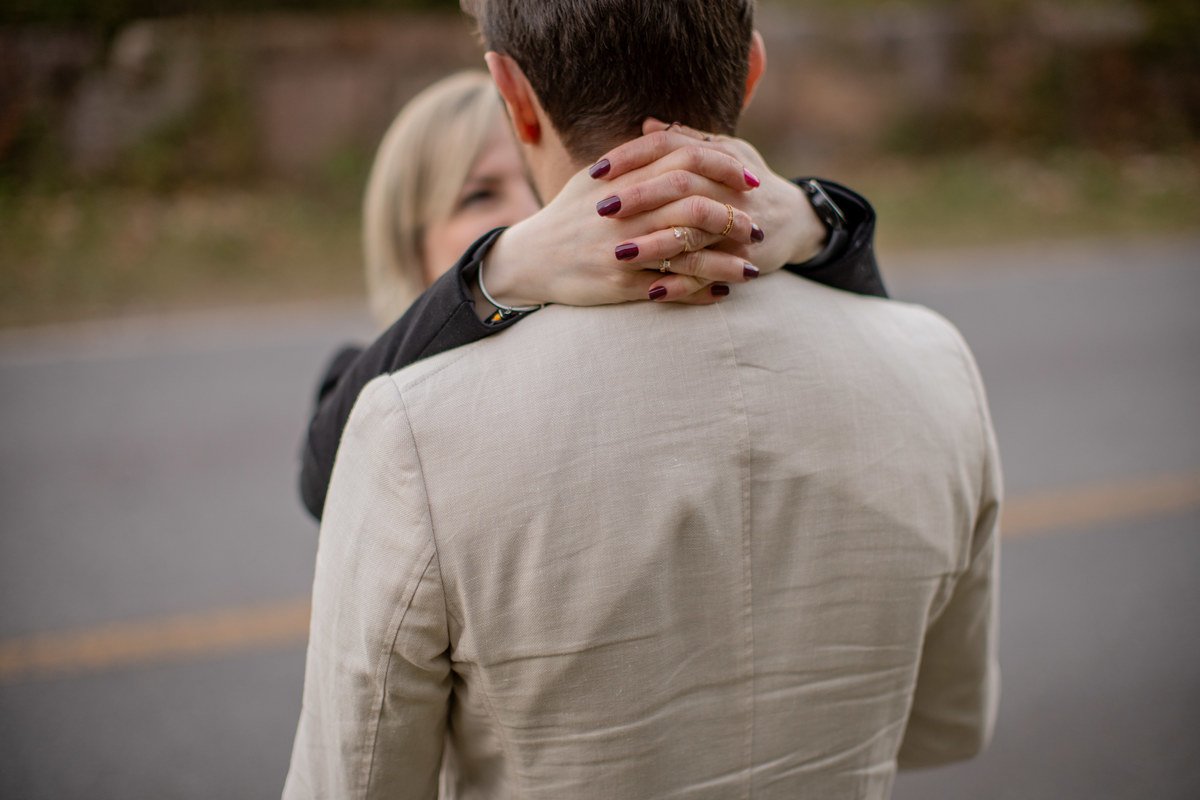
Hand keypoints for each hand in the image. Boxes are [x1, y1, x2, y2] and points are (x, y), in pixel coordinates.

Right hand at [480, 132, 766, 308]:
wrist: (528, 260)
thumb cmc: (566, 216)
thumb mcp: (593, 179)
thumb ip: (633, 158)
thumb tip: (669, 133)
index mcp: (620, 180)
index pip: (684, 160)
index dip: (724, 167)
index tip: (751, 180)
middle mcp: (623, 214)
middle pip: (693, 206)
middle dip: (733, 219)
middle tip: (757, 228)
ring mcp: (620, 252)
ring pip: (687, 253)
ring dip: (726, 262)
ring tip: (754, 269)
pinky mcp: (617, 287)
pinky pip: (669, 290)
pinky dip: (700, 292)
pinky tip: (722, 293)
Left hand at [620, 119, 828, 287]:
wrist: (796, 220)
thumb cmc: (746, 183)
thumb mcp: (723, 155)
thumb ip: (686, 141)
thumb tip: (646, 124)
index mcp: (718, 155)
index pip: (669, 145)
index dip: (632, 155)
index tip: (598, 170)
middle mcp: (729, 183)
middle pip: (679, 182)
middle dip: (638, 196)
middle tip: (600, 209)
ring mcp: (738, 220)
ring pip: (693, 228)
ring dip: (654, 243)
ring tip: (618, 254)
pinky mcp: (744, 255)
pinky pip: (710, 269)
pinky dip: (681, 281)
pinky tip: (651, 288)